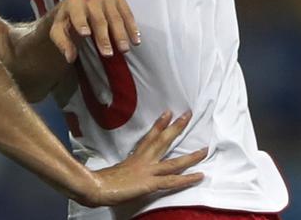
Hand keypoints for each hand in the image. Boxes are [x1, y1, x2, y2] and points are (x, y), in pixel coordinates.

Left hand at [50, 0, 139, 60]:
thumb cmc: (68, 21)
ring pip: (115, 17)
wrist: (77, 5)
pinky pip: (127, 13)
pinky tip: (135, 40)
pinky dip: (132, 27)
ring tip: (124, 49)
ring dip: (120, 34)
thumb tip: (70, 57)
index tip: (85, 34)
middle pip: (99, 19)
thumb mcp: (59, 31)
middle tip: (108, 53)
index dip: (81, 23)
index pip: (77, 14)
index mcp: (73, 3)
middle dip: (103, 37)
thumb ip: (63, 44)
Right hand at [77, 111, 207, 206]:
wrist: (95, 187)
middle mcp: (143, 160)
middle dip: (176, 128)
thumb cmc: (98, 181)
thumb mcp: (110, 172)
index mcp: (133, 157)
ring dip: (191, 156)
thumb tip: (112, 169)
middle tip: (188, 115)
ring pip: (174, 162)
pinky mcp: (150, 183)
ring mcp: (148, 171)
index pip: (148, 137)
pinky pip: (173, 181)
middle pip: (163, 141)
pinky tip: (200, 175)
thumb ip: (116, 169)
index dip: (159, 125)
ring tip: (205, 150)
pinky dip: (187, 179)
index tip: (168, 113)